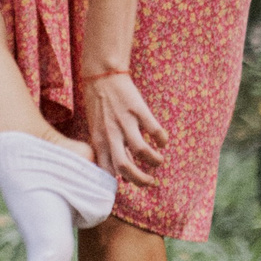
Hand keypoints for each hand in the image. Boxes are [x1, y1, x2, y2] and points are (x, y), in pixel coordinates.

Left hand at [81, 69, 166, 187]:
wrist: (101, 75)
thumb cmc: (98, 105)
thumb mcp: (97, 129)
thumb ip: (108, 149)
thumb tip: (120, 174)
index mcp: (99, 141)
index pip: (106, 170)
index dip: (119, 183)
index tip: (130, 185)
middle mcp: (111, 134)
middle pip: (124, 167)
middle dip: (140, 180)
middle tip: (150, 182)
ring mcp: (125, 122)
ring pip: (141, 150)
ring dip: (154, 160)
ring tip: (158, 161)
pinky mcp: (138, 110)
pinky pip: (154, 130)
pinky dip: (162, 139)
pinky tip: (163, 142)